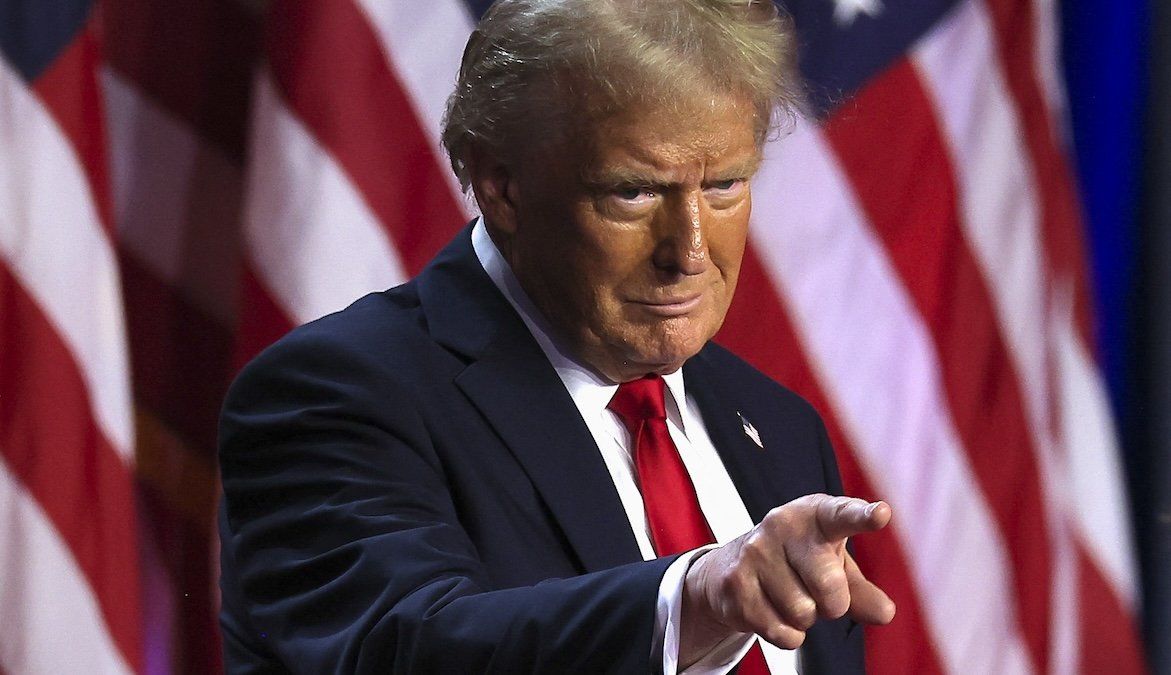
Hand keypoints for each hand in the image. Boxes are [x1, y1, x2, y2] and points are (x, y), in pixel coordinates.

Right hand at [679, 494, 894, 665]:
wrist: (734, 566)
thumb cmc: (799, 561)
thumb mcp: (835, 567)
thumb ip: (863, 591)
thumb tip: (884, 613)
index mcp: (816, 515)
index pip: (842, 515)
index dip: (863, 516)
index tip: (882, 514)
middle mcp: (783, 525)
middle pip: (830, 586)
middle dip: (833, 604)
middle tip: (820, 593)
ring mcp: (755, 553)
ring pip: (803, 613)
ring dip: (805, 618)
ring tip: (790, 596)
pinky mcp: (736, 584)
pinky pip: (782, 632)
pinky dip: (787, 634)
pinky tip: (773, 611)